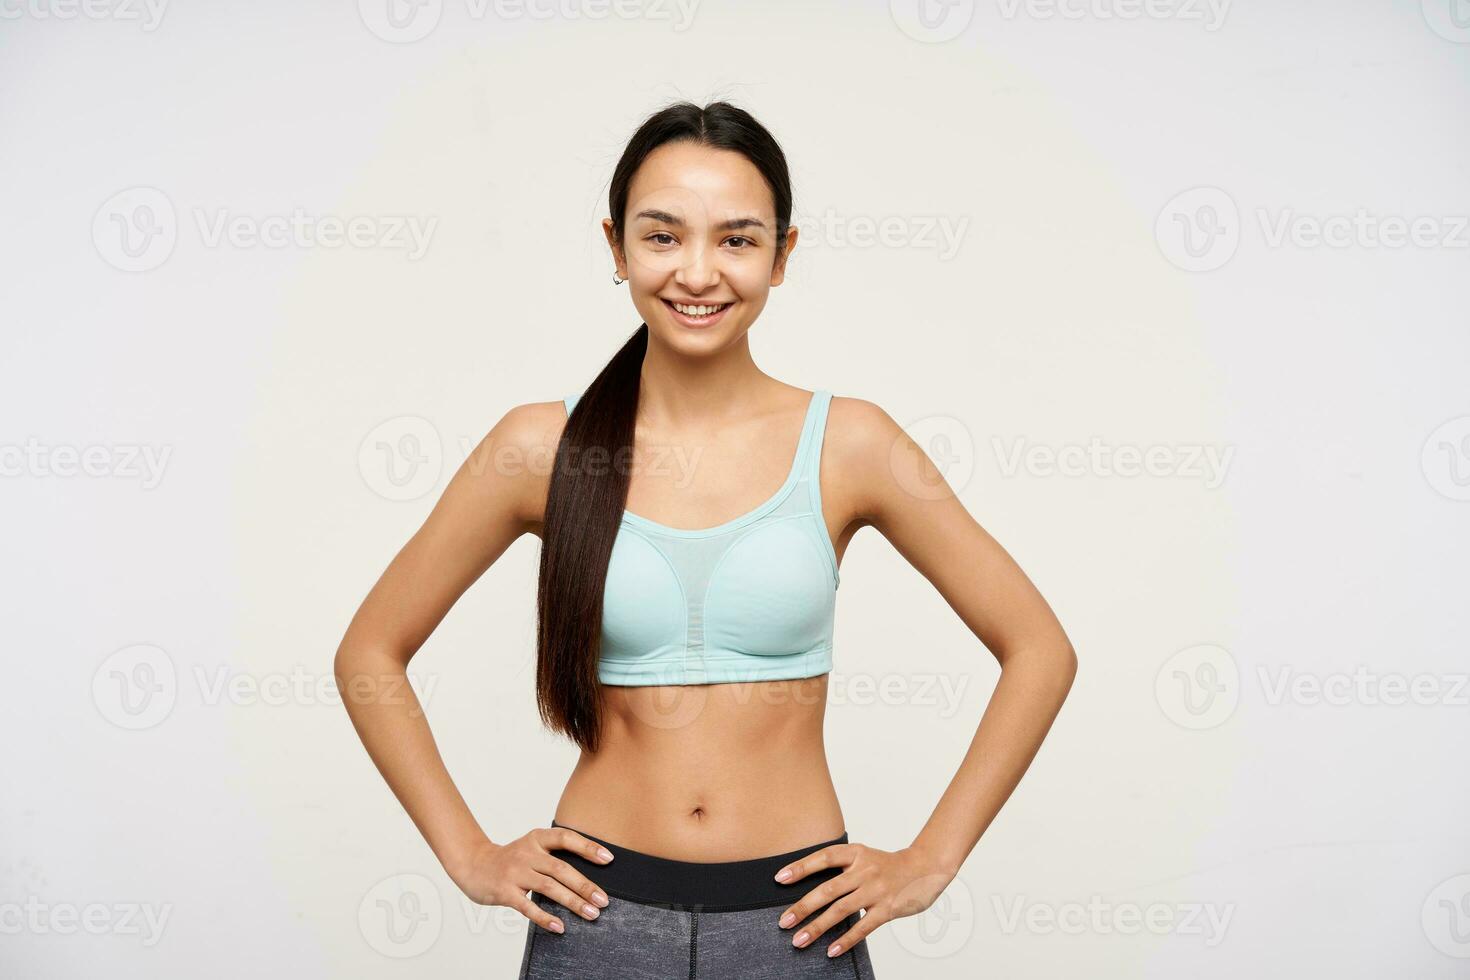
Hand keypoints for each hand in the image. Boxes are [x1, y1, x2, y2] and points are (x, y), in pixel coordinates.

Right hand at [448, 827, 614, 933]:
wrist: (473, 865)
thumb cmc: (511, 859)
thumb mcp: (531, 848)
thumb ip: (554, 856)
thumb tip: (589, 876)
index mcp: (536, 838)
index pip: (566, 838)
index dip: (588, 847)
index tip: (609, 859)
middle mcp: (526, 853)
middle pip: (561, 868)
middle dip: (585, 886)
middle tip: (604, 900)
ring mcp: (515, 872)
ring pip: (549, 887)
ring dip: (572, 902)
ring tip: (591, 914)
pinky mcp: (504, 892)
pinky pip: (528, 907)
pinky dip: (545, 918)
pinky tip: (560, 927)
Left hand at [773, 841, 954, 957]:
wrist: (926, 867)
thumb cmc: (888, 866)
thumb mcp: (865, 858)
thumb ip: (843, 869)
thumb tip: (811, 889)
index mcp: (856, 853)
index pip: (824, 857)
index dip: (801, 867)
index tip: (779, 879)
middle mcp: (865, 870)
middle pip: (828, 889)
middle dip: (803, 907)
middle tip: (784, 922)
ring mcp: (876, 890)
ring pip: (841, 910)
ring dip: (818, 927)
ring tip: (799, 940)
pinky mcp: (887, 908)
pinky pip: (863, 927)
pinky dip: (845, 940)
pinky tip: (831, 950)